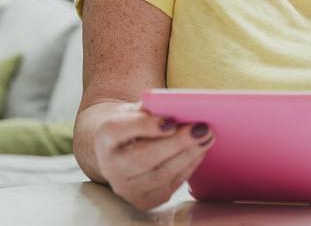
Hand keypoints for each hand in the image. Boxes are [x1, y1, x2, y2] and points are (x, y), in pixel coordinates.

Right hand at [94, 102, 214, 211]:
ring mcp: (125, 187)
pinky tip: (199, 152)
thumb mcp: (135, 110)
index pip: (118, 131)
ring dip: (188, 156)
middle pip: (143, 157)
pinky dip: (187, 168)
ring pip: (160, 175)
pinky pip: (169, 186)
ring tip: (206, 139)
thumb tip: (181, 109)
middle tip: (201, 130)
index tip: (172, 122)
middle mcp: (110, 166)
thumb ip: (152, 109)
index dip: (146, 127)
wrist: (119, 149)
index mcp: (104, 137)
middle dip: (177, 144)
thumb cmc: (132, 123)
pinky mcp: (142, 200)